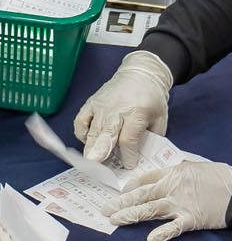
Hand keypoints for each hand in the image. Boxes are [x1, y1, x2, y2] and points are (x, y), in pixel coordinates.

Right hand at [72, 51, 171, 167]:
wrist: (140, 74)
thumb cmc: (152, 98)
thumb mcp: (160, 118)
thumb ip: (152, 137)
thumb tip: (142, 157)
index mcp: (137, 113)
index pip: (129, 138)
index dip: (128, 155)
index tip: (129, 166)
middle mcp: (116, 110)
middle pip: (106, 133)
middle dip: (100, 150)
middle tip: (95, 163)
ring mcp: (101, 106)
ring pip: (92, 130)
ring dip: (90, 147)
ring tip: (89, 161)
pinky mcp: (91, 103)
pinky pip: (81, 121)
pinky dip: (81, 133)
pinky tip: (88, 141)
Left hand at [105, 159, 231, 240]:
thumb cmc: (221, 178)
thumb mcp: (195, 168)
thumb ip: (178, 173)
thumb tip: (167, 177)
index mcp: (172, 173)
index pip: (144, 178)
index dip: (129, 186)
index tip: (120, 193)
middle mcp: (171, 187)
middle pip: (140, 195)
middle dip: (120, 202)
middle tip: (104, 209)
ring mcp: (180, 203)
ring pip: (149, 210)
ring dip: (130, 215)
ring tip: (115, 220)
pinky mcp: (192, 218)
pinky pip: (174, 228)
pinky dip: (162, 233)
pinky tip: (150, 239)